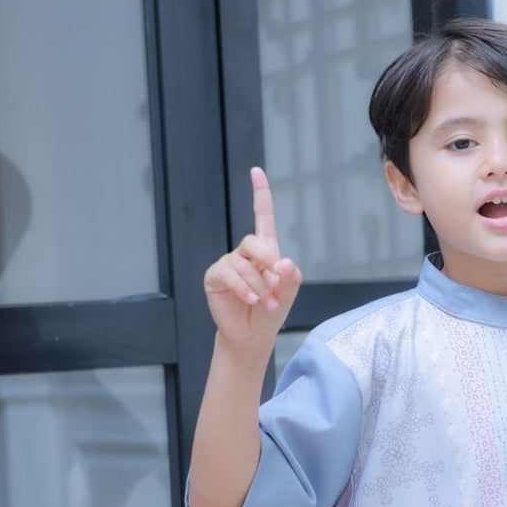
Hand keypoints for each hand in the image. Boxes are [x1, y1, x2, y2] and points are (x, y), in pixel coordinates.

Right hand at [202, 167, 302, 352]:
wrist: (252, 335)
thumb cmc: (270, 312)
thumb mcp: (288, 295)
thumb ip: (291, 278)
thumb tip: (284, 261)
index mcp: (266, 252)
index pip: (263, 217)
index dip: (260, 194)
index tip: (256, 171)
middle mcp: (245, 254)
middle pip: (254, 241)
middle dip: (267, 262)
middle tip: (276, 285)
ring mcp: (228, 264)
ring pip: (244, 264)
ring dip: (259, 287)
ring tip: (266, 304)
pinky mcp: (215, 277)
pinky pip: (229, 275)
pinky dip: (243, 289)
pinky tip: (250, 301)